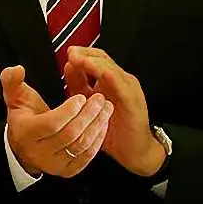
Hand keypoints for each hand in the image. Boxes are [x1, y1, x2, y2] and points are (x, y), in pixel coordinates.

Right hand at [1, 65, 112, 177]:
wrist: (25, 146)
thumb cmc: (25, 118)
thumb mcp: (16, 98)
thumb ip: (13, 82)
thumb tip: (16, 70)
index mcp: (25, 133)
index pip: (51, 124)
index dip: (69, 110)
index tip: (81, 97)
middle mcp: (39, 152)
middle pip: (70, 134)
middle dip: (88, 114)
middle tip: (99, 98)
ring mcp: (54, 163)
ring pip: (81, 145)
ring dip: (97, 124)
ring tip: (106, 107)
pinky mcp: (67, 169)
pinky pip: (87, 156)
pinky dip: (98, 139)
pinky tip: (103, 123)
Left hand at [64, 47, 165, 176]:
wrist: (135, 151)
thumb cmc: (114, 132)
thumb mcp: (90, 107)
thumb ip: (79, 88)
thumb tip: (68, 68)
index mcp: (110, 82)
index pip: (96, 60)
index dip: (81, 55)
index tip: (67, 53)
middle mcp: (120, 81)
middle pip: (102, 59)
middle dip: (85, 54)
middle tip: (71, 52)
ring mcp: (128, 88)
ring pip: (110, 67)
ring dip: (93, 61)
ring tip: (78, 58)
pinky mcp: (132, 99)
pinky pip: (120, 83)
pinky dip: (108, 75)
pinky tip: (98, 72)